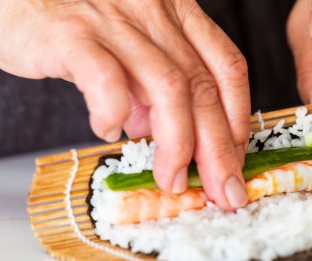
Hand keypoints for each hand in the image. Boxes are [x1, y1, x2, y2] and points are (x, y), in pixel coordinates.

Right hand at [0, 0, 249, 208]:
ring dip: (177, 145)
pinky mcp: (72, 34)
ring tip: (170, 180)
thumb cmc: (72, 20)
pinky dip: (114, 114)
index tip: (238, 160)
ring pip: (169, 89)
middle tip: (224, 191)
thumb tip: (163, 135)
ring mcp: (115, 21)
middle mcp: (154, 12)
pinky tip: (108, 132)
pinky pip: (107, 80)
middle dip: (220, 149)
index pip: (228, 67)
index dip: (239, 119)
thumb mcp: (129, 46)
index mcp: (176, 12)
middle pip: (205, 87)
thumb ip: (152, 86)